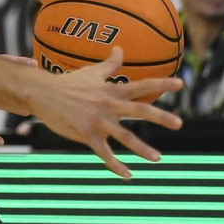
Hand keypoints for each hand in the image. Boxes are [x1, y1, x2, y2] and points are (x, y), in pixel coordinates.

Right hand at [22, 48, 182, 178]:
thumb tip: (120, 49)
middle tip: (179, 124)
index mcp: (112, 91)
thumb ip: (109, 64)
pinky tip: (128, 175)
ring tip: (158, 158)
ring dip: (142, 148)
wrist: (42, 93)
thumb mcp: (91, 72)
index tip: (181, 84)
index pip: (141, 85)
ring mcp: (97, 121)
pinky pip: (104, 153)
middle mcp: (108, 105)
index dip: (161, 84)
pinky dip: (116, 165)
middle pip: (138, 110)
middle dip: (159, 117)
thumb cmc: (67, 82)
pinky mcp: (86, 134)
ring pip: (124, 136)